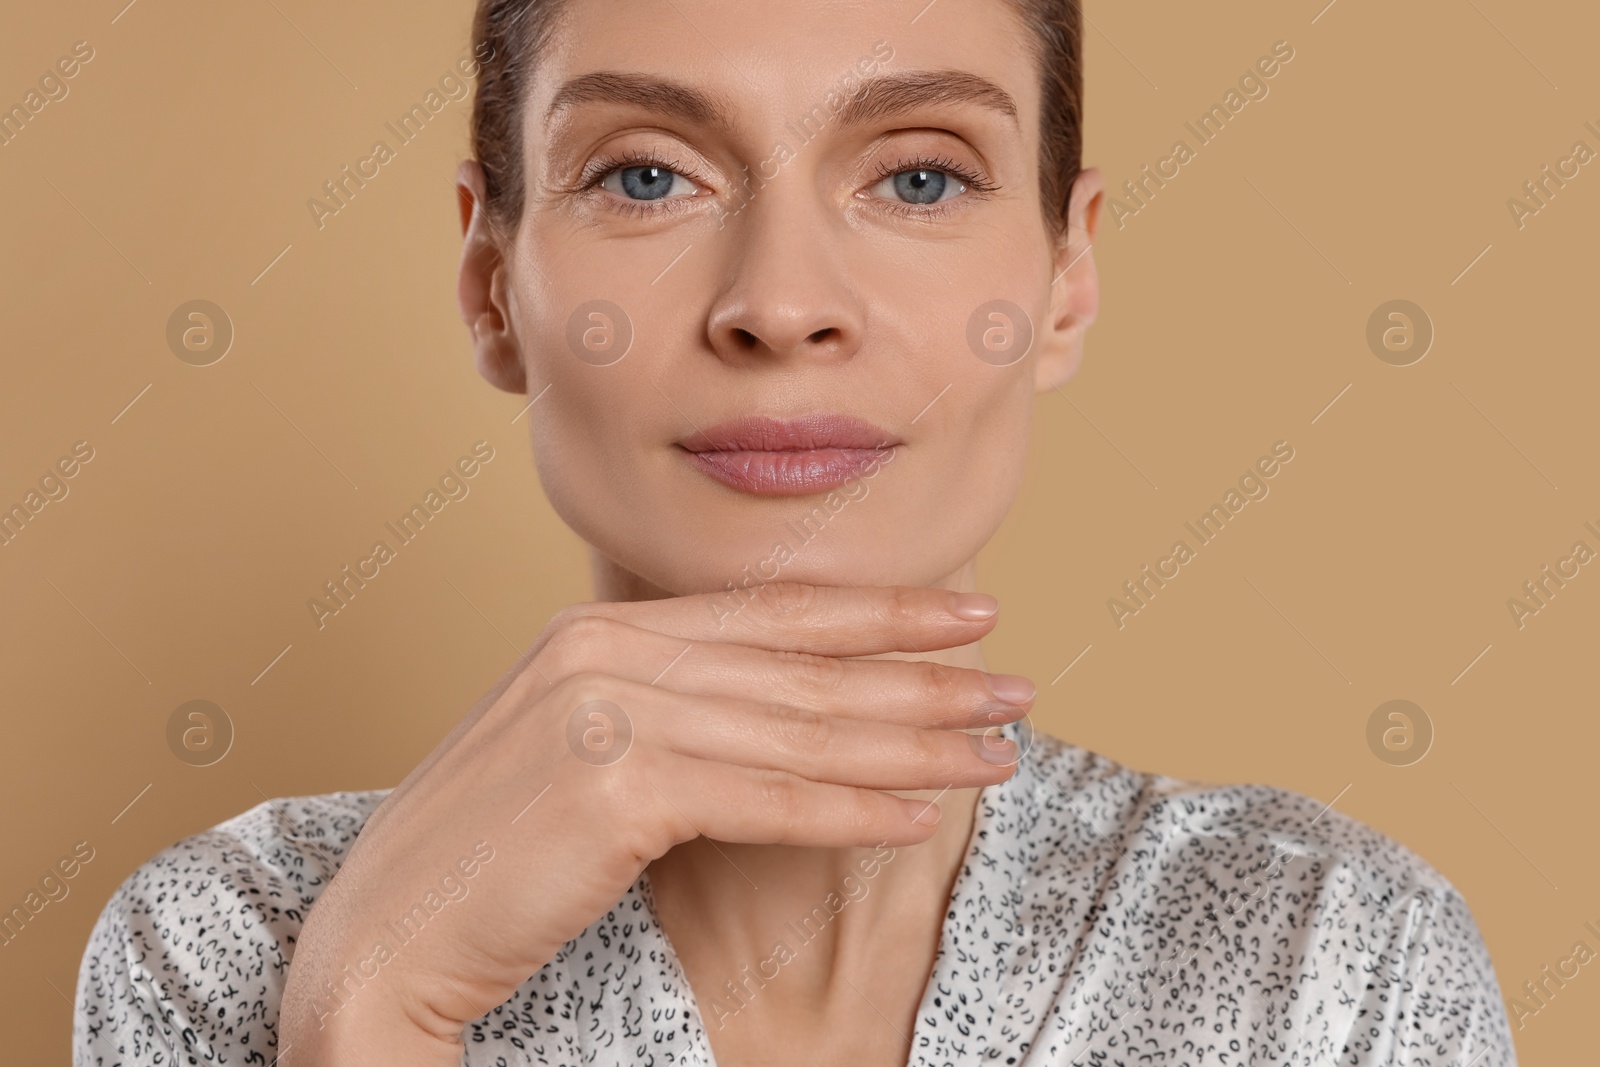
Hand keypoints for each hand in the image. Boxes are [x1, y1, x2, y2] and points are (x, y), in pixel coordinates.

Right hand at [278, 582, 1034, 1063]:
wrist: (378, 942)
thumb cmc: (481, 861)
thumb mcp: (575, 754)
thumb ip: (666, 709)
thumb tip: (782, 709)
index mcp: (596, 631)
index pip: (771, 615)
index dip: (880, 614)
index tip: (966, 618)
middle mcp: (602, 649)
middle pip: (801, 667)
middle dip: (922, 676)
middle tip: (1016, 688)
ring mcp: (603, 709)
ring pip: (799, 729)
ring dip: (913, 741)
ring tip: (998, 750)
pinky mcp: (611, 786)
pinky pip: (766, 799)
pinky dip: (852, 807)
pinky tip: (923, 812)